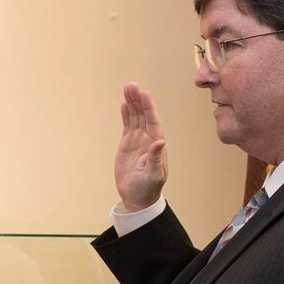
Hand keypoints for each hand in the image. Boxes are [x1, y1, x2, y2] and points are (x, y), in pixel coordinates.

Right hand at [114, 82, 167, 210]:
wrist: (136, 197)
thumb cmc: (147, 188)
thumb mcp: (153, 174)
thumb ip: (155, 158)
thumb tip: (160, 142)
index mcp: (156, 143)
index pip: (153, 121)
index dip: (148, 107)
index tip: (144, 94)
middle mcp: (148, 138)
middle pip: (143, 115)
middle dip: (138, 100)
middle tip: (131, 85)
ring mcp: (138, 140)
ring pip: (135, 117)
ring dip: (132, 103)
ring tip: (127, 88)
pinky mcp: (128, 144)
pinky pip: (127, 125)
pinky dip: (126, 115)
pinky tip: (124, 104)